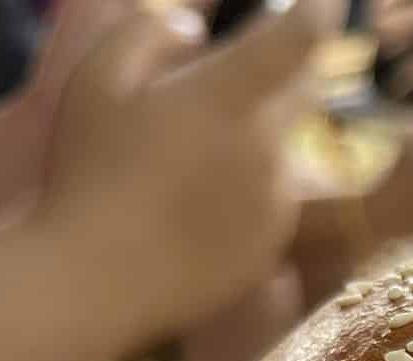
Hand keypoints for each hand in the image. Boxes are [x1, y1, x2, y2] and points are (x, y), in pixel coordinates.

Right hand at [33, 0, 339, 347]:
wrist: (97, 280)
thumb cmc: (85, 172)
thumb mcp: (96, 79)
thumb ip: (148, 34)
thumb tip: (195, 31)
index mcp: (227, 98)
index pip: (301, 37)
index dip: (320, 10)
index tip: (328, 0)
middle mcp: (267, 147)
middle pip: (304, 89)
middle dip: (285, 71)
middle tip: (236, 77)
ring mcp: (277, 201)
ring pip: (289, 147)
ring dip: (261, 135)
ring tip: (195, 156)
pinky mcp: (273, 244)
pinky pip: (277, 200)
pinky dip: (253, 188)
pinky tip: (197, 204)